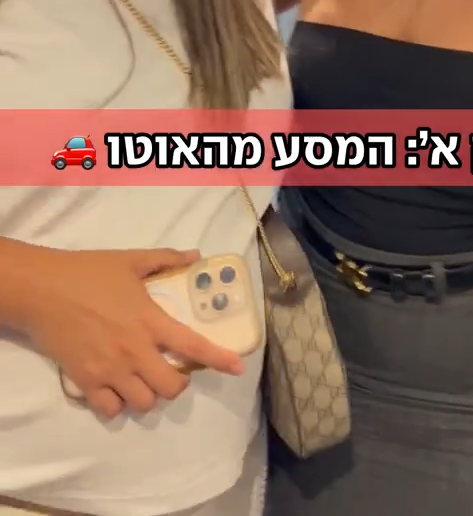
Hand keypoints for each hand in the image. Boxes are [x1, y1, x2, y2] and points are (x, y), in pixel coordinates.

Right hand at [17, 245, 244, 417]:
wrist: (44, 289)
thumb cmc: (88, 271)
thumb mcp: (130, 260)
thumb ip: (165, 259)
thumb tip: (195, 255)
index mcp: (150, 320)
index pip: (192, 346)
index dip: (219, 359)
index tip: (237, 368)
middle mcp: (135, 350)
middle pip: (170, 388)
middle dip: (176, 385)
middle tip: (169, 371)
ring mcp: (110, 369)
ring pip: (143, 404)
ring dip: (147, 395)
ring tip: (141, 381)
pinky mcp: (86, 381)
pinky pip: (110, 410)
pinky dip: (116, 405)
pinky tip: (114, 389)